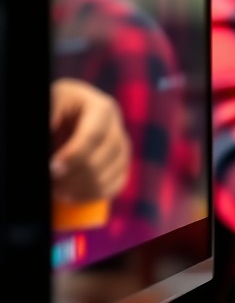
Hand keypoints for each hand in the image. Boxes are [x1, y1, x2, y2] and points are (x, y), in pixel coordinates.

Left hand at [50, 78, 130, 202]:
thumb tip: (52, 147)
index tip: (54, 169)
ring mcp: (121, 142)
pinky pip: (118, 182)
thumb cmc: (49, 110)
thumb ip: (49, 120)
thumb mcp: (46, 107)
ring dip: (87, 186)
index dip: (76, 154)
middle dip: (80, 174)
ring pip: (116, 169)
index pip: (95, 134)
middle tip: (53, 186)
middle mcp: (115, 123)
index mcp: (99, 106)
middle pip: (109, 153)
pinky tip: (75, 196)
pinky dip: (98, 193)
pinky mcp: (119, 161)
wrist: (55, 115)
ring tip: (60, 192)